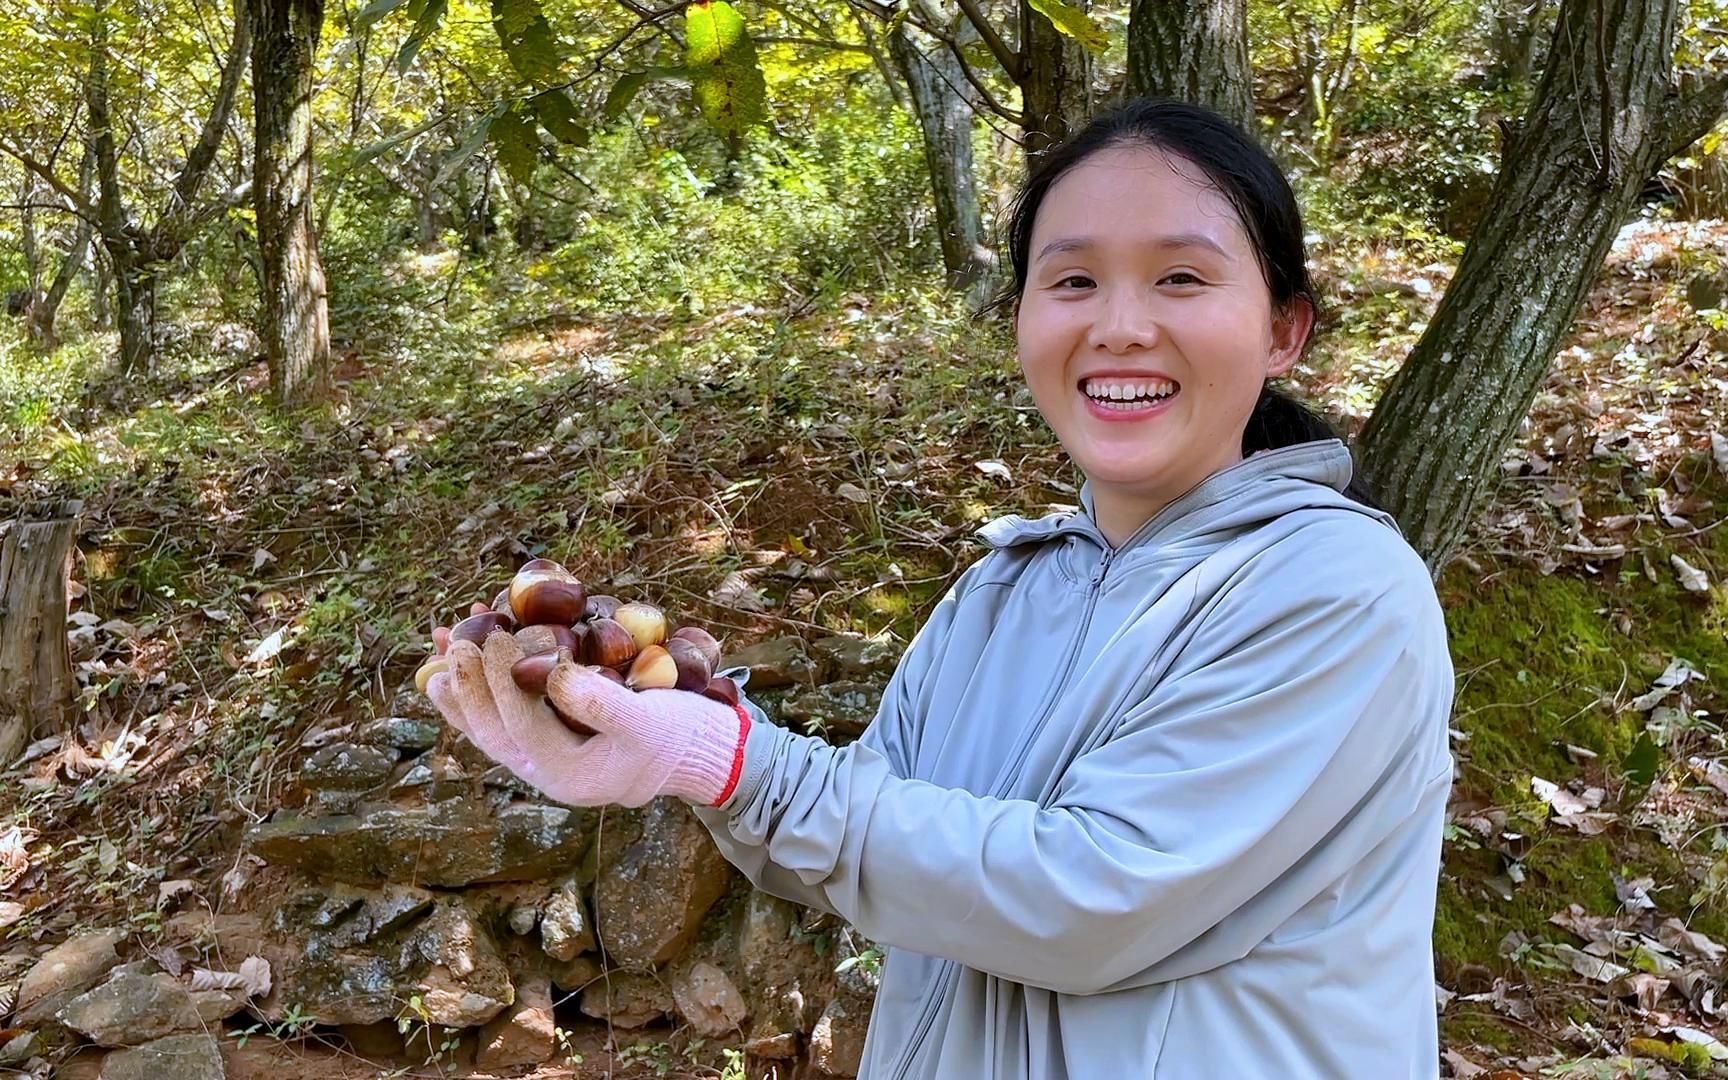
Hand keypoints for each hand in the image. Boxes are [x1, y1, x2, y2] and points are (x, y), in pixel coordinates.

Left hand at [425, 629, 748, 807]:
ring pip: (488, 724)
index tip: (497, 636)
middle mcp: (546, 770)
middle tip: (458, 638)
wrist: (692, 753)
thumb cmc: (674, 736)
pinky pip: (502, 712)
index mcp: (569, 774)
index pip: (522, 725)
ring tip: (442, 642)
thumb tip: (554, 674)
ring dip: (462, 683)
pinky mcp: (545, 737)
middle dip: (469, 683)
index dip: (503, 680)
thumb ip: (601, 704)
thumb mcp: (647, 720)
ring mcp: (542, 756)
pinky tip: (469, 651)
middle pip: (491, 729)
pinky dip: (482, 682)